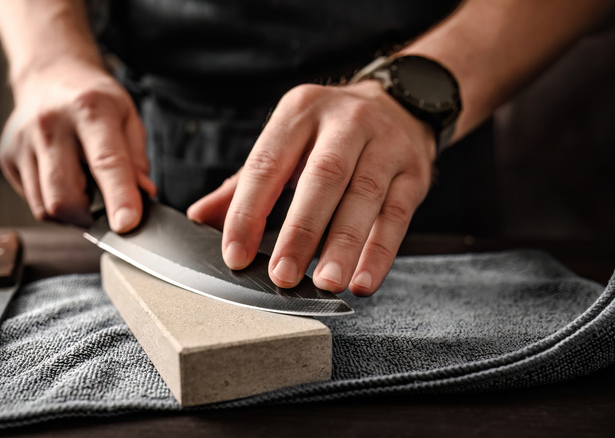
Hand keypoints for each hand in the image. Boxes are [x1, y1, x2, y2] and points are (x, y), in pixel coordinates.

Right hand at [0, 58, 155, 232]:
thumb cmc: (94, 99)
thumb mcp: (128, 116)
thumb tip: (143, 195)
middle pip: (64, 197)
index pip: (105, 162)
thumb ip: (137, 158)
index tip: (126, 224)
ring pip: (45, 207)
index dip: (119, 197)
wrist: (49, 75)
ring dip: (71, 214)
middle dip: (90, 217)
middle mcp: (49, 124)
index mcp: (89, 109)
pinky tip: (63, 180)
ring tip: (85, 190)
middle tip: (106, 210)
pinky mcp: (6, 157)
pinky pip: (32, 200)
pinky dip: (53, 203)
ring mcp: (22, 142)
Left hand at [188, 80, 435, 295]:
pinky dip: (380, 252)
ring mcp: (386, 145)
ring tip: (326, 283)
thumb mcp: (286, 142)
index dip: (249, 212)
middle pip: (323, 177)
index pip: (267, 164)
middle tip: (283, 276)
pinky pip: (398, 216)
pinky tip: (362, 281)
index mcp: (300, 111)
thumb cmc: (329, 133)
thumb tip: (199, 217)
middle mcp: (346, 122)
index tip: (236, 255)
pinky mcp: (415, 172)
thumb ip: (245, 182)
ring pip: (365, 197)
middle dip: (301, 231)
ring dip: (344, 245)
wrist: (400, 103)